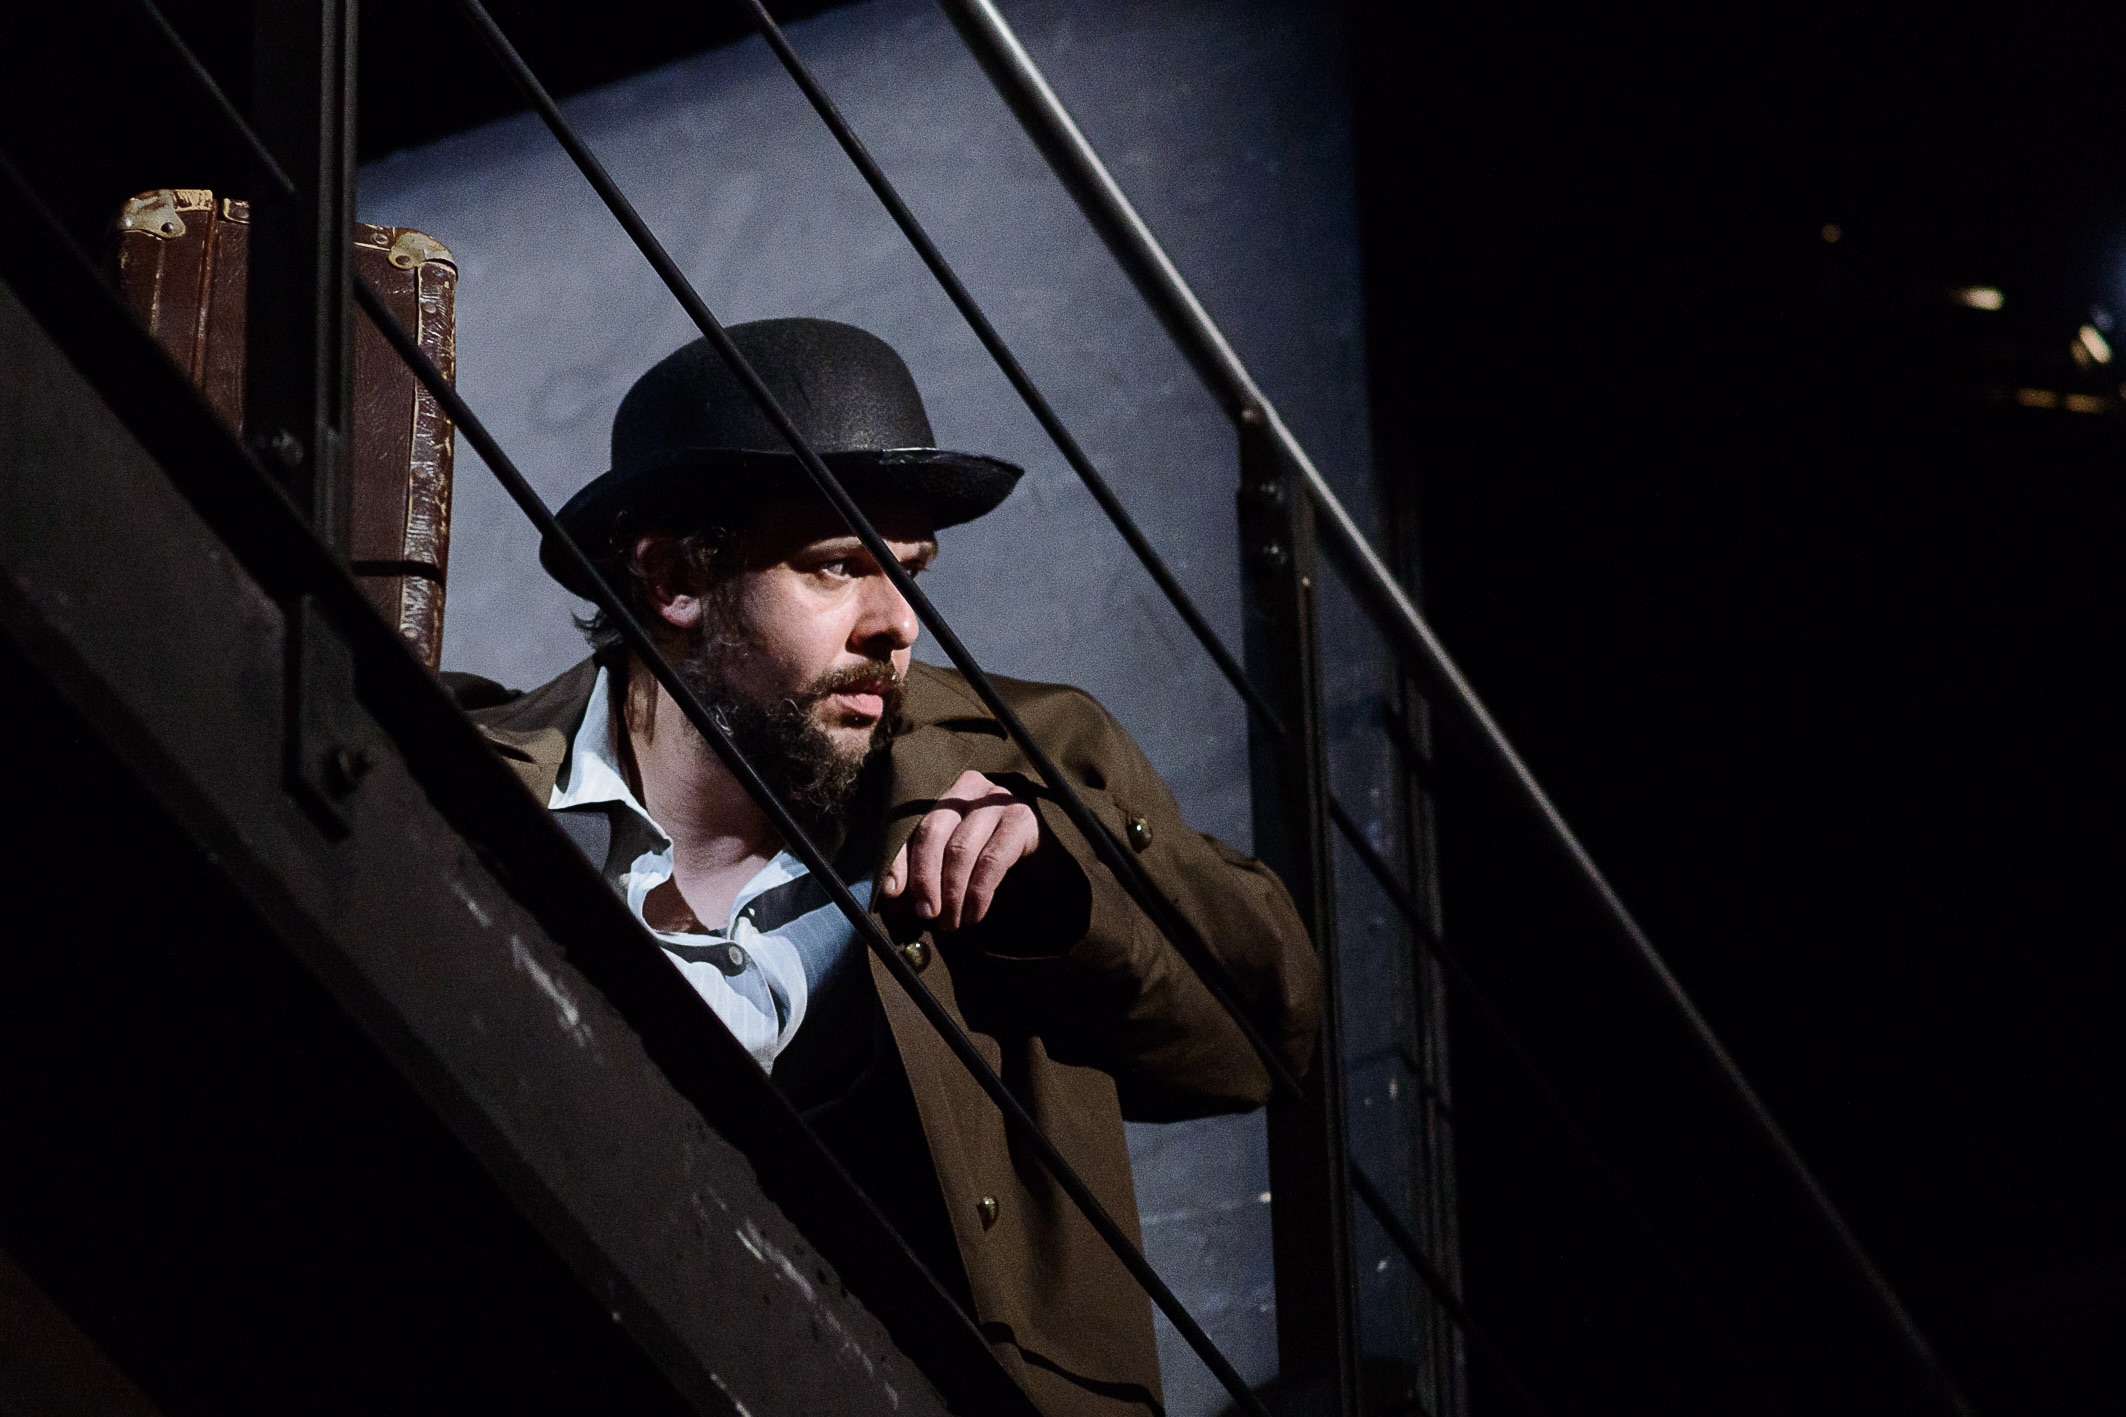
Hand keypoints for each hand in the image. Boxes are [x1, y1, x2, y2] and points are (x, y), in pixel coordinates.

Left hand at [882, 770, 1041, 931]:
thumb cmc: (989, 864)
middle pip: (933, 832)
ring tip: (951, 923)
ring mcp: (998, 800)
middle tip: (926, 915)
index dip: (900, 862)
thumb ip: (922, 875)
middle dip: (925, 879)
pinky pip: (991, 861)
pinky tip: (974, 914)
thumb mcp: (950, 868)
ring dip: (952, 894)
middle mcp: (969, 789)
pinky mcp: (1021, 820)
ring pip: (960, 848)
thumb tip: (892, 892)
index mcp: (944, 795)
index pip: (913, 827)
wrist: (1044, 865)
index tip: (892, 894)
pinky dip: (977, 894)